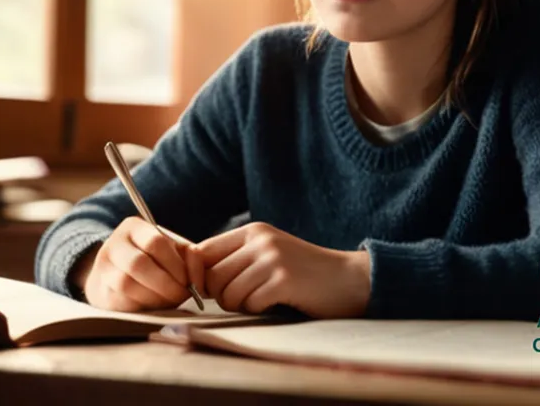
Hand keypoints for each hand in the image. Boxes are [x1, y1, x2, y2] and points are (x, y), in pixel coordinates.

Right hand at [76, 216, 203, 311]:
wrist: (115, 274)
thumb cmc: (153, 260)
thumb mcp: (172, 250)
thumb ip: (189, 257)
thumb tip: (197, 281)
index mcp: (133, 227)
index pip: (155, 242)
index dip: (175, 264)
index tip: (188, 281)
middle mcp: (114, 245)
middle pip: (139, 263)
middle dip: (166, 284)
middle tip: (182, 295)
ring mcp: (103, 269)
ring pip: (126, 284)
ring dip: (154, 297)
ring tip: (170, 302)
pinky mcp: (99, 293)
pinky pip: (120, 302)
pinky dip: (142, 307)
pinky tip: (154, 307)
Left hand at [196, 222, 370, 318]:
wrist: (347, 279)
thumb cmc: (302, 273)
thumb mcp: (267, 254)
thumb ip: (235, 259)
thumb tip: (193, 278)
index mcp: (252, 230)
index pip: (202, 250)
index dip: (197, 276)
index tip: (209, 292)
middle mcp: (260, 239)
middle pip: (212, 276)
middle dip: (221, 296)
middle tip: (245, 298)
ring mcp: (273, 258)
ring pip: (228, 293)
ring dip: (241, 305)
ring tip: (263, 299)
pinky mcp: (284, 280)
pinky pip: (250, 304)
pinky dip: (258, 310)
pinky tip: (277, 302)